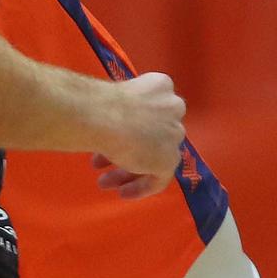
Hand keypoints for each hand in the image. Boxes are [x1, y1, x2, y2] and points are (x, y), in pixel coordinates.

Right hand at [91, 70, 186, 193]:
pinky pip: (158, 178)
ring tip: (104, 182)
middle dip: (127, 150)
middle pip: (152, 134)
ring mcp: (174, 134)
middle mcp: (174, 108)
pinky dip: (141, 187)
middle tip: (102, 162)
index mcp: (161, 85)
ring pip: (152, 156)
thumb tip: (111, 125)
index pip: (151, 109)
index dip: (130, 125)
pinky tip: (122, 193)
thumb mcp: (116, 98)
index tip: (111, 135)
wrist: (106, 117)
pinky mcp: (171, 159)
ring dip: (126, 170)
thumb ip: (126, 110)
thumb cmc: (103, 103)